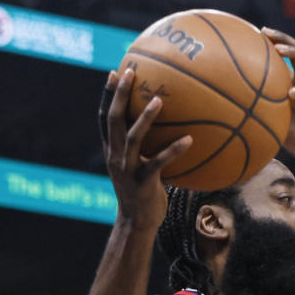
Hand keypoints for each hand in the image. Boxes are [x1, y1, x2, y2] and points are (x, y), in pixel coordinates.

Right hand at [100, 69, 191, 229]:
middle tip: (131, 72)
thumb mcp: (140, 165)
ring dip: (145, 118)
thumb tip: (172, 125)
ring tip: (159, 100)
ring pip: (133, 138)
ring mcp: (127, 169)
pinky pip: (159, 163)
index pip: (104, 117)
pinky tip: (189, 139)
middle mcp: (115, 156)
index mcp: (112, 150)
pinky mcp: (142, 182)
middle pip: (113, 119)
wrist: (137, 222)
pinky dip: (173, 150)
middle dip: (120, 95)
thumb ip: (147, 147)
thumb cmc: (144, 190)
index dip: (108, 95)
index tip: (115, 72)